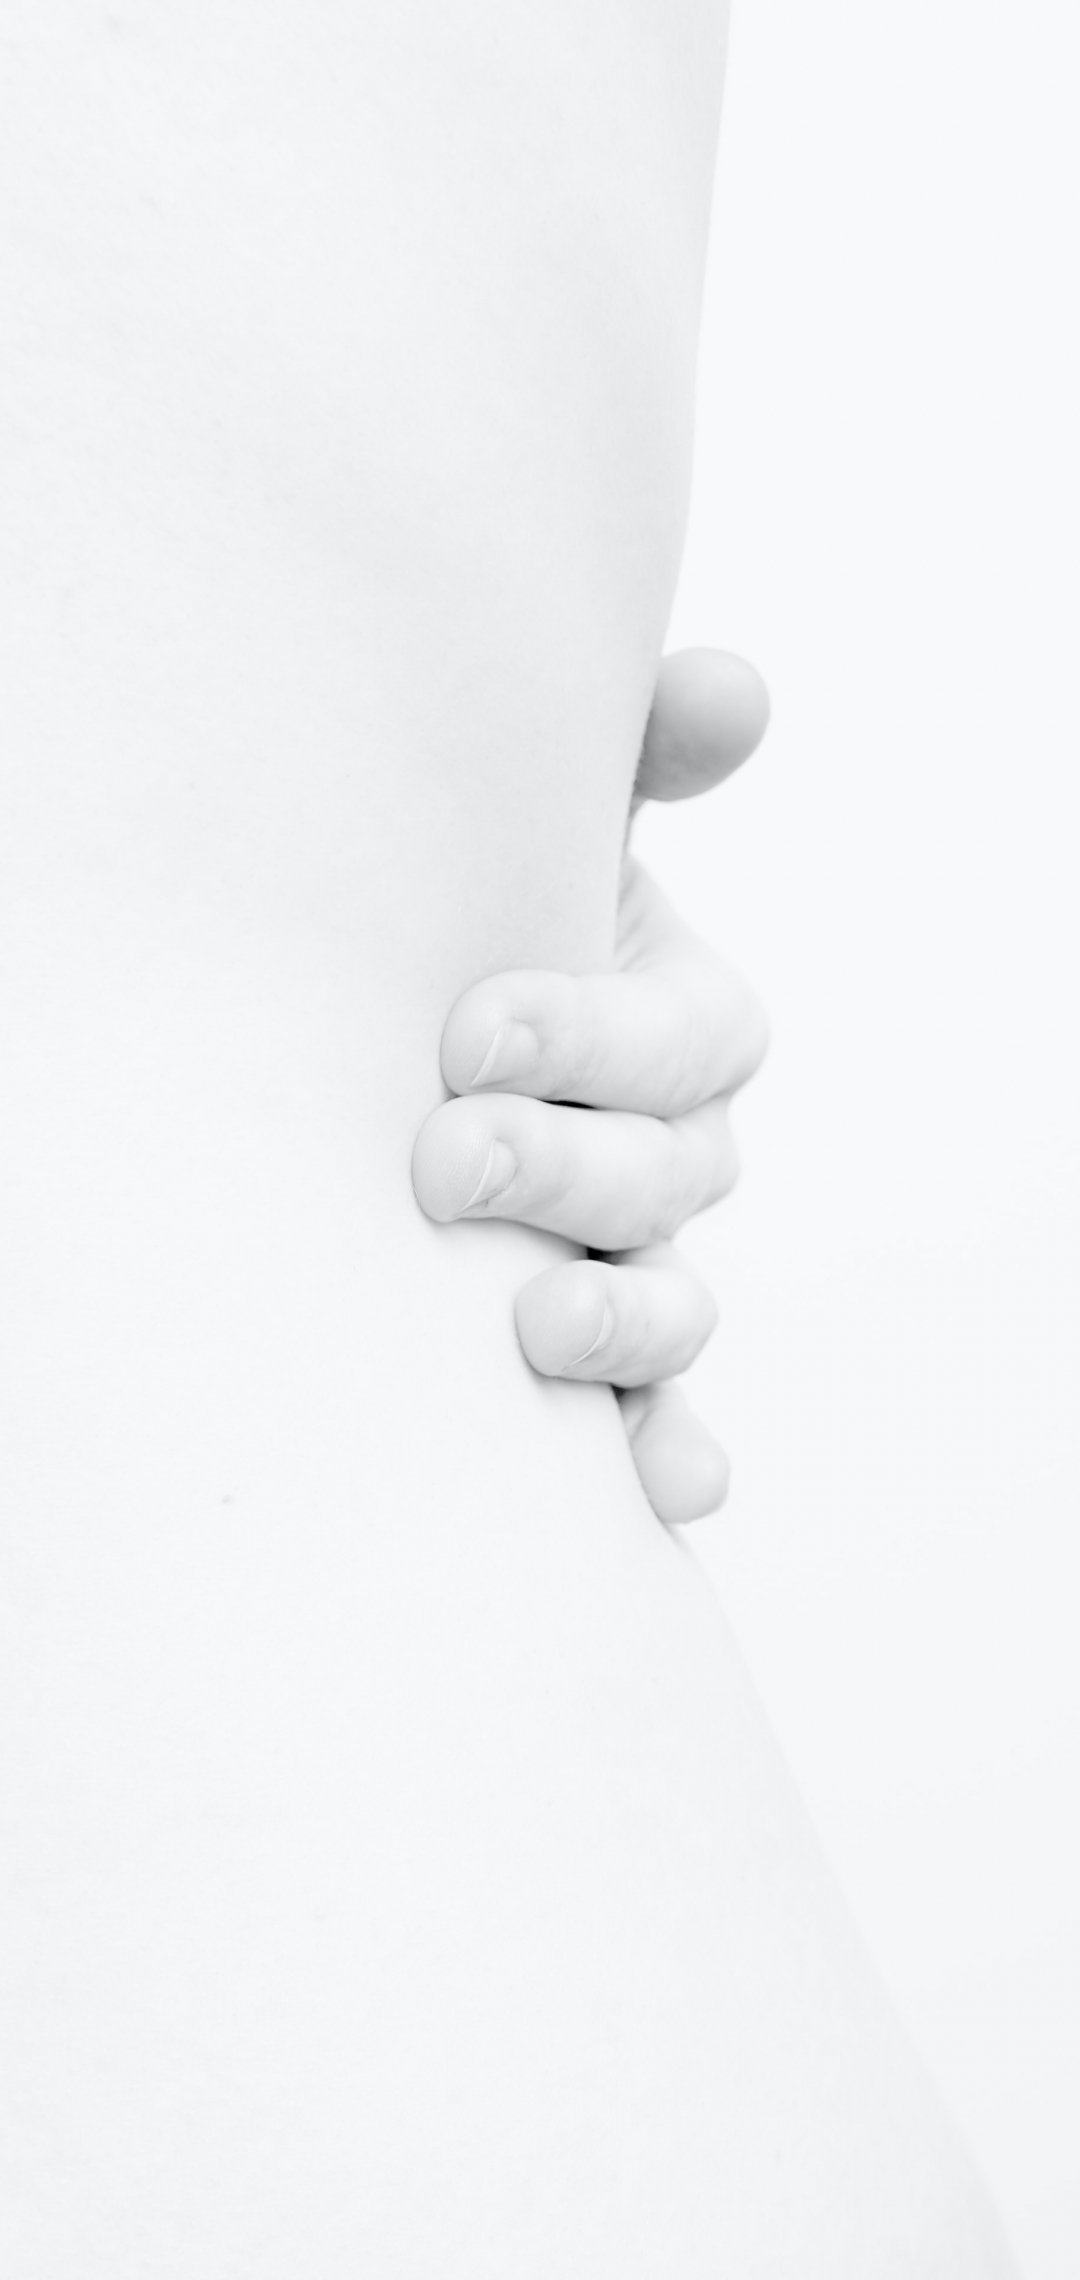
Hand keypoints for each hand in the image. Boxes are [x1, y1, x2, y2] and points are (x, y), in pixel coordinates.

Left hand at [412, 648, 769, 1525]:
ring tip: (529, 1330)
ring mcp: (635, 1261)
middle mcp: (672, 1149)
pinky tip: (657, 1494)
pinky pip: (653, 1417)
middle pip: (673, 1179)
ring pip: (673, 1307)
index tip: (473, 1030)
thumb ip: (637, 755)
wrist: (389, 1029)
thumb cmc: (464, 913)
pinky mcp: (589, 1358)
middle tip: (443, 1159)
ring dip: (620, 1327)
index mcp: (677, 1022)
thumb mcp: (536, 826)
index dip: (599, 1039)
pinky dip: (662, 1455)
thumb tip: (732, 692)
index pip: (690, 1040)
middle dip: (568, 1173)